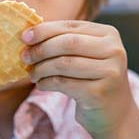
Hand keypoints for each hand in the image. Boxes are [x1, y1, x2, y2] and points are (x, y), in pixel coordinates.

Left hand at [21, 20, 138, 138]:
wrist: (114, 112)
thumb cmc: (92, 78)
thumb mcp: (84, 54)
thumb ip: (63, 41)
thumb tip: (28, 35)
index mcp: (108, 34)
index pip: (70, 26)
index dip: (44, 30)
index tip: (24, 37)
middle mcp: (113, 50)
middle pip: (67, 43)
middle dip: (41, 49)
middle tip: (25, 57)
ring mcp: (109, 72)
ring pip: (64, 63)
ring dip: (41, 68)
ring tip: (32, 74)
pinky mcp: (100, 92)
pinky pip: (64, 83)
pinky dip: (47, 83)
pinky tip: (41, 85)